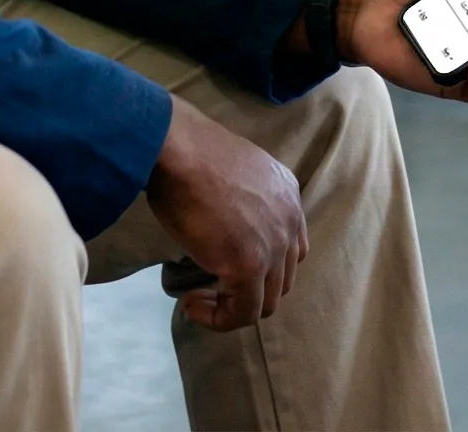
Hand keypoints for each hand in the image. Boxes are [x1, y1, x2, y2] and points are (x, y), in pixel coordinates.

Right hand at [144, 95, 305, 331]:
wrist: (177, 149)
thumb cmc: (188, 152)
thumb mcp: (229, 173)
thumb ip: (239, 201)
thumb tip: (220, 225)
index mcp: (287, 193)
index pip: (289, 246)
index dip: (261, 266)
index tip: (222, 264)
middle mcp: (290, 220)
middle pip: (282, 278)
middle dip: (247, 290)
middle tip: (209, 286)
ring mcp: (274, 245)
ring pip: (266, 302)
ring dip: (231, 308)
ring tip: (198, 300)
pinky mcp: (250, 267)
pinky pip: (243, 313)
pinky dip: (217, 319)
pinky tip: (190, 305)